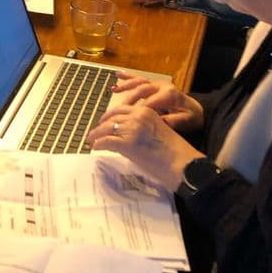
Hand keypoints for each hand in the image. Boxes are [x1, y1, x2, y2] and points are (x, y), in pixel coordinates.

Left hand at [87, 101, 203, 192]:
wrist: (181, 163)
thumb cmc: (172, 151)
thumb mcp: (156, 130)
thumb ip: (141, 127)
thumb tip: (125, 132)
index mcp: (146, 111)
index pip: (121, 109)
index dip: (109, 116)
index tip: (104, 121)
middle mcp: (138, 116)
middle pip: (111, 117)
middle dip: (101, 124)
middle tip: (95, 131)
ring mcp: (132, 129)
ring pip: (106, 128)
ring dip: (96, 134)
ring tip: (91, 139)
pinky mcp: (127, 143)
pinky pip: (106, 141)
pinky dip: (98, 143)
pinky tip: (95, 147)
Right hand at [110, 71, 203, 131]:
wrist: (195, 111)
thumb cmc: (189, 117)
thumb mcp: (185, 121)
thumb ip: (173, 121)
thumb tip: (160, 122)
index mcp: (170, 94)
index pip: (151, 101)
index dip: (140, 109)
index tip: (130, 117)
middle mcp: (162, 87)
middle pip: (143, 89)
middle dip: (130, 98)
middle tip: (119, 108)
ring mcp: (157, 85)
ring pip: (139, 82)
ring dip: (126, 85)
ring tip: (114, 89)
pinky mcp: (153, 86)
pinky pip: (139, 79)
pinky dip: (128, 76)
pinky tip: (118, 74)